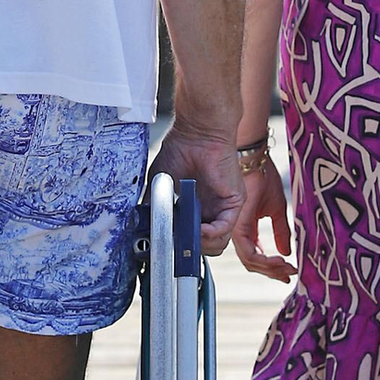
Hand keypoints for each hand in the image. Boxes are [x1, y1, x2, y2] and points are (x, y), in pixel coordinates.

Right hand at [150, 121, 242, 255]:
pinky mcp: (234, 202)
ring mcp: (223, 208)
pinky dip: (210, 235)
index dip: (179, 244)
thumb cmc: (180, 149)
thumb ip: (155, 206)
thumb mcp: (159, 184)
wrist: (197, 130)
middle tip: (174, 241)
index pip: (191, 238)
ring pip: (216, 243)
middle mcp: (210, 210)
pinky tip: (197, 230)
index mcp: (195, 207)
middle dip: (188, 249)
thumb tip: (145, 227)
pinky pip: (224, 229)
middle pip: (205, 246)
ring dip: (198, 244)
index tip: (165, 242)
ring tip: (184, 235)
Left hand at [232, 155, 294, 279]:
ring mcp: (237, 230)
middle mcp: (239, 231)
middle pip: (252, 263)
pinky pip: (248, 252)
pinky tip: (280, 259)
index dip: (272, 266)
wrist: (255, 160)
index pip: (256, 255)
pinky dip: (264, 260)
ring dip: (270, 268)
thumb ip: (280, 231)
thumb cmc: (264, 178)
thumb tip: (286, 252)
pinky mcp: (238, 226)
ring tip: (287, 267)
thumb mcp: (277, 208)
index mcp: (247, 228)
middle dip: (272, 271)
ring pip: (249, 261)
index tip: (289, 270)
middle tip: (290, 274)